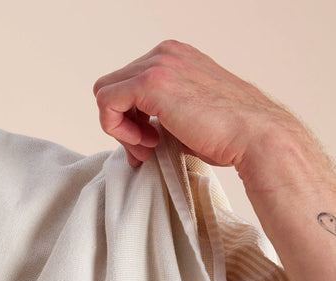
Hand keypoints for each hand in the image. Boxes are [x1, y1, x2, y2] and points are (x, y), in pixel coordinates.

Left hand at [92, 40, 302, 171]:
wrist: (253, 137)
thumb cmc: (226, 135)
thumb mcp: (184, 116)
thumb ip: (157, 115)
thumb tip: (132, 137)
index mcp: (174, 57)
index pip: (127, 85)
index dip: (130, 119)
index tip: (148, 143)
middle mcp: (164, 53)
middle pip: (113, 88)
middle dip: (123, 125)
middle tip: (145, 149)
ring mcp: (158, 63)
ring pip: (105, 95)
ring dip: (120, 129)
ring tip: (148, 147)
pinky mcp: (150, 82)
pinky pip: (106, 103)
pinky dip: (116, 128)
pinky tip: (144, 142)